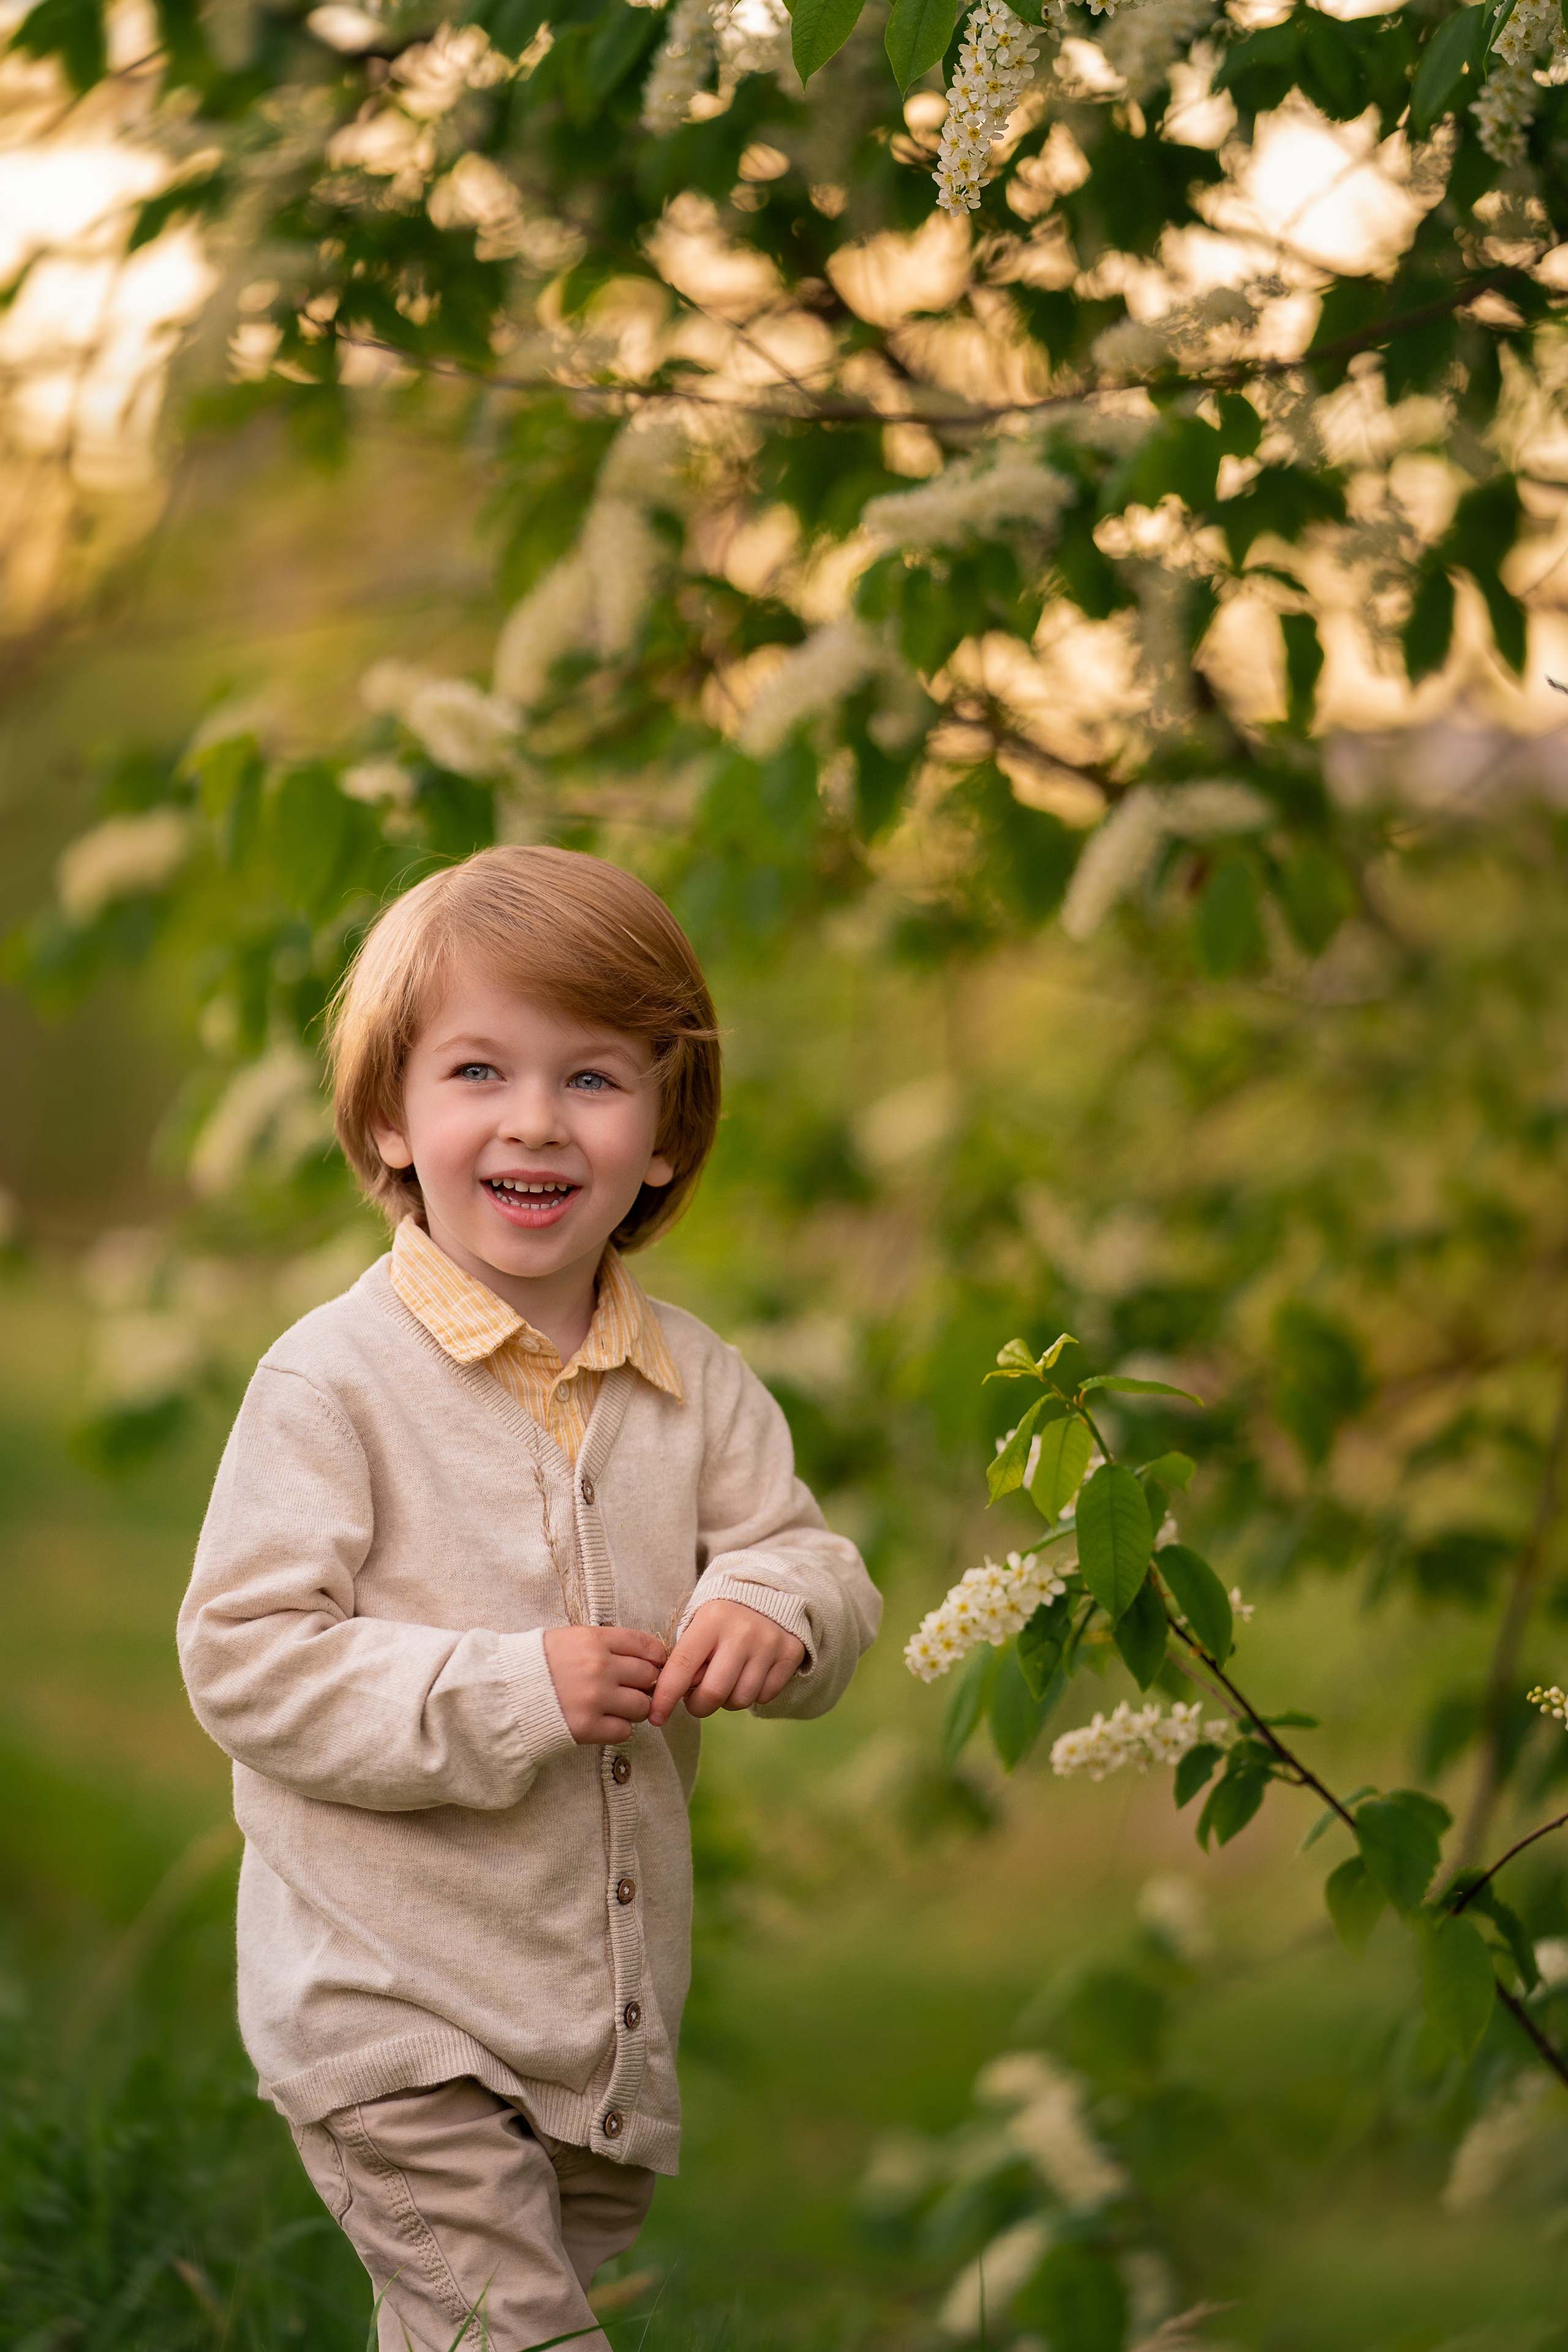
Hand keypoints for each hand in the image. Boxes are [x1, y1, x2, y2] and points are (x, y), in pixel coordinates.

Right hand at [544, 1625, 666, 1744]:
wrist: (503, 1693)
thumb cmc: (537, 1664)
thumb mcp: (570, 1639)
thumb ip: (606, 1644)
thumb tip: (644, 1658)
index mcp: (595, 1640)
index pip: (646, 1646)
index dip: (656, 1658)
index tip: (655, 1666)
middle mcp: (599, 1667)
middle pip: (648, 1676)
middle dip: (646, 1685)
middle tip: (634, 1689)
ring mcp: (595, 1698)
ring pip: (642, 1706)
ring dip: (635, 1709)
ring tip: (618, 1708)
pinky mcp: (588, 1727)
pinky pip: (624, 1731)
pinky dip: (618, 1728)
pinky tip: (603, 1722)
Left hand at [647, 1599, 805, 1727]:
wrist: (770, 1592)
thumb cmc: (723, 1617)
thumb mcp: (698, 1624)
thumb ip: (686, 1657)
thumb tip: (675, 1696)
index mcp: (711, 1621)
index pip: (682, 1666)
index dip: (666, 1697)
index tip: (656, 1717)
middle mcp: (741, 1632)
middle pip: (714, 1692)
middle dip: (698, 1707)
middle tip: (696, 1701)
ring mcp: (769, 1644)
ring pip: (740, 1700)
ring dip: (726, 1701)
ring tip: (725, 1682)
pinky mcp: (790, 1655)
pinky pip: (764, 1697)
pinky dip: (752, 1695)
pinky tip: (748, 1676)